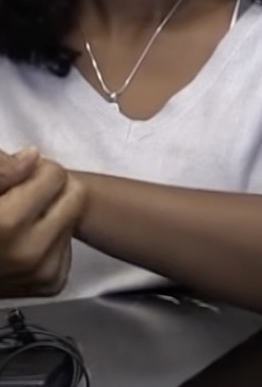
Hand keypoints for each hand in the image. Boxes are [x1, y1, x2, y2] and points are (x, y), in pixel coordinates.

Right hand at [0, 150, 86, 297]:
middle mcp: (27, 253)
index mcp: (5, 223)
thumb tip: (32, 157)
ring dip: (52, 217)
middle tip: (22, 200)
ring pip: (73, 221)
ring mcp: (40, 272)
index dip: (36, 172)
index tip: (18, 182)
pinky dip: (52, 241)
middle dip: (50, 192)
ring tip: (18, 224)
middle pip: (75, 197)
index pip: (55, 175)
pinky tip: (25, 242)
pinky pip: (70, 246)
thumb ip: (1, 169)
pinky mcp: (49, 284)